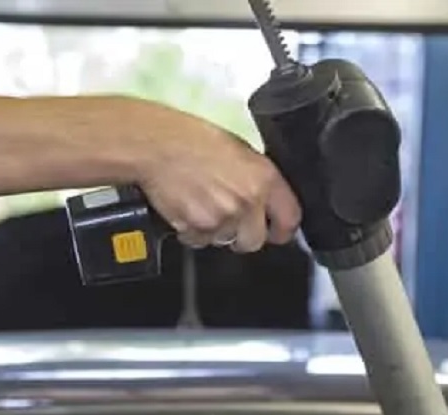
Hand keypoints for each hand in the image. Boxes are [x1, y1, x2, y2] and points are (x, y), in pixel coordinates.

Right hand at [136, 107, 300, 252]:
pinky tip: (187, 209)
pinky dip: (193, 232)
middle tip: (228, 218)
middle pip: (254, 241)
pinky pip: (200, 242)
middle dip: (242, 235)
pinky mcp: (197, 228)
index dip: (281, 229)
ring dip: (216, 231)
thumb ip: (257, 179)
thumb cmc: (193, 140)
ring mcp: (221, 218)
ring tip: (202, 205)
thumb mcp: (240, 150)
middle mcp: (247, 201)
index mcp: (264, 178)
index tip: (275, 232)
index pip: (290, 219)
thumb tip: (264, 200)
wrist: (157, 146)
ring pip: (225, 242)